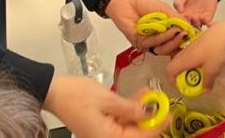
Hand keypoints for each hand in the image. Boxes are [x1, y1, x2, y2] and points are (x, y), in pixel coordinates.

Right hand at [44, 75, 168, 137]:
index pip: (141, 137)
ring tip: (148, 95)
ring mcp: (102, 135)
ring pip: (129, 128)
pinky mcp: (100, 128)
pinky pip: (120, 123)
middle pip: (136, 134)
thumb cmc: (76, 95)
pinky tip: (136, 98)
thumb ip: (130, 108)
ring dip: (140, 113)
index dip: (157, 125)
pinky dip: (129, 112)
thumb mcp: (108, 99)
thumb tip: (150, 112)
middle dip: (149, 119)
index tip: (170, 113)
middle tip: (159, 101)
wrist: (54, 92)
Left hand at [105, 0, 185, 55]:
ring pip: (163, 49)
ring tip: (178, 32)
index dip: (184, 40)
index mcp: (164, 31)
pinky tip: (169, 31)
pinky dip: (162, 38)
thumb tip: (191, 29)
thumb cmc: (145, 3)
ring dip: (172, 41)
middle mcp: (157, 39)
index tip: (192, 36)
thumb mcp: (166, 10)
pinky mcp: (139, 43)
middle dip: (179, 43)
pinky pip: (153, 44)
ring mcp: (149, 42)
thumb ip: (178, 20)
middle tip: (185, 35)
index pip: (176, 41)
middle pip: (171, 49)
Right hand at [166, 20, 224, 88]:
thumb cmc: (215, 51)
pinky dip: (195, 61)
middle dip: (181, 75)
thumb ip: (207, 82)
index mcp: (183, 59)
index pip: (169, 70)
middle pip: (176, 65)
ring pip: (184, 59)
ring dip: (189, 68)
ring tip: (201, 73)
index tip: (182, 87)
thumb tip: (205, 90)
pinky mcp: (198, 42)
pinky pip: (192, 55)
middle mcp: (184, 52)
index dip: (172, 81)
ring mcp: (191, 46)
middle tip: (192, 82)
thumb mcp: (212, 71)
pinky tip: (207, 63)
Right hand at [174, 0, 220, 27]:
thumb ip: (178, 2)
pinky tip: (203, 17)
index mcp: (183, 15)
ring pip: (197, 26)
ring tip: (196, 18)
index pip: (180, 22)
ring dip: (196, 24)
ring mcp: (199, 19)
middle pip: (188, 27)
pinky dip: (205, 21)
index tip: (181, 19)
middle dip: (188, 25)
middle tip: (188, 18)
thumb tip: (178, 11)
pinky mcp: (208, 16)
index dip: (180, 22)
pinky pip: (207, 22)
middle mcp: (190, 19)